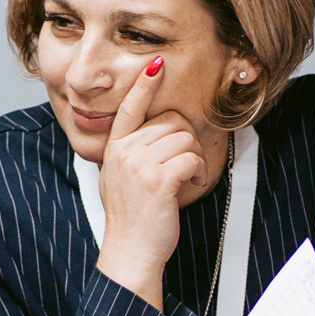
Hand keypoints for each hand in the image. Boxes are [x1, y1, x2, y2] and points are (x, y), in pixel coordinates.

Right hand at [95, 56, 209, 308]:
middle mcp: (125, 152)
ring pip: (184, 138)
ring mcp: (140, 165)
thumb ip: (130, 154)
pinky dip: (199, 170)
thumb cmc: (132, 220)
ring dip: (196, 158)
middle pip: (171, 121)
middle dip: (187, 141)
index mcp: (115, 149)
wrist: (130, 252)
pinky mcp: (158, 180)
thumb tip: (155, 135)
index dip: (144, 85)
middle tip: (187, 164)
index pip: (129, 108)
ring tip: (188, 177)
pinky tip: (192, 184)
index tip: (156, 64)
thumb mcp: (119, 180)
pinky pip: (191, 157)